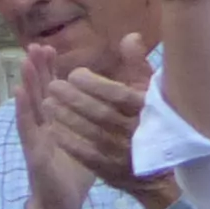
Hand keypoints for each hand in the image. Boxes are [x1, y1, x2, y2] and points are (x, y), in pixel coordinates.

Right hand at [12, 39, 101, 208]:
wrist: (62, 204)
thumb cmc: (76, 171)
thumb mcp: (92, 141)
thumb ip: (99, 121)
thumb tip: (115, 101)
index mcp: (58, 121)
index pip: (53, 90)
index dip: (51, 69)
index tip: (51, 48)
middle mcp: (44, 125)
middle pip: (40, 91)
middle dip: (38, 68)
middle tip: (36, 45)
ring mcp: (36, 137)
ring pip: (30, 104)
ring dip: (27, 81)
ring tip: (26, 60)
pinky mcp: (34, 151)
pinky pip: (27, 127)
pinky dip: (21, 109)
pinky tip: (19, 93)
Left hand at [36, 37, 169, 208]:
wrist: (163, 168)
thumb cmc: (152, 120)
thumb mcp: (148, 92)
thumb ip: (137, 65)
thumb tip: (130, 36)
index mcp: (149, 111)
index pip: (120, 96)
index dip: (95, 84)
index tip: (75, 74)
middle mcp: (139, 133)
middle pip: (102, 114)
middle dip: (74, 99)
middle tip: (52, 86)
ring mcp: (126, 155)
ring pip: (92, 134)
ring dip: (67, 118)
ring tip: (46, 103)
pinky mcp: (114, 172)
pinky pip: (89, 157)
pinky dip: (70, 142)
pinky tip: (52, 130)